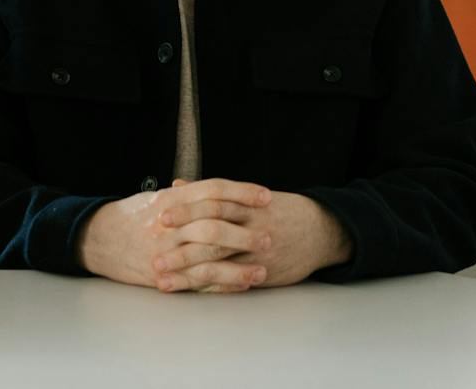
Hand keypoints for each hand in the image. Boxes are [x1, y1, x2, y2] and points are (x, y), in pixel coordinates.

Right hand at [77, 178, 274, 293]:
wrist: (97, 238)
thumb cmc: (131, 216)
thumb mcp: (157, 197)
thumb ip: (188, 194)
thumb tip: (221, 192)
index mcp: (170, 198)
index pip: (212, 190)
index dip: (241, 191)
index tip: (265, 195)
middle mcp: (169, 223)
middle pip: (213, 223)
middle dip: (244, 231)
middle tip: (269, 234)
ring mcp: (165, 249)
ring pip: (208, 255)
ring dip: (239, 264)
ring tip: (263, 266)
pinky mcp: (163, 273)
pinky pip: (198, 280)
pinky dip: (222, 282)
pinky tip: (241, 283)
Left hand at [154, 183, 352, 291]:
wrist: (321, 230)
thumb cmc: (277, 210)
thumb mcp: (248, 196)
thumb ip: (211, 193)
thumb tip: (176, 185)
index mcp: (246, 204)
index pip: (212, 203)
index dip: (185, 209)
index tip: (160, 215)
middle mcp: (251, 227)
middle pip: (212, 235)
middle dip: (182, 247)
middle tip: (155, 254)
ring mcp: (257, 254)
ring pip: (219, 263)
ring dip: (188, 272)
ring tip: (163, 278)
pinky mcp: (263, 274)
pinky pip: (232, 282)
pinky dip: (209, 287)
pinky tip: (188, 290)